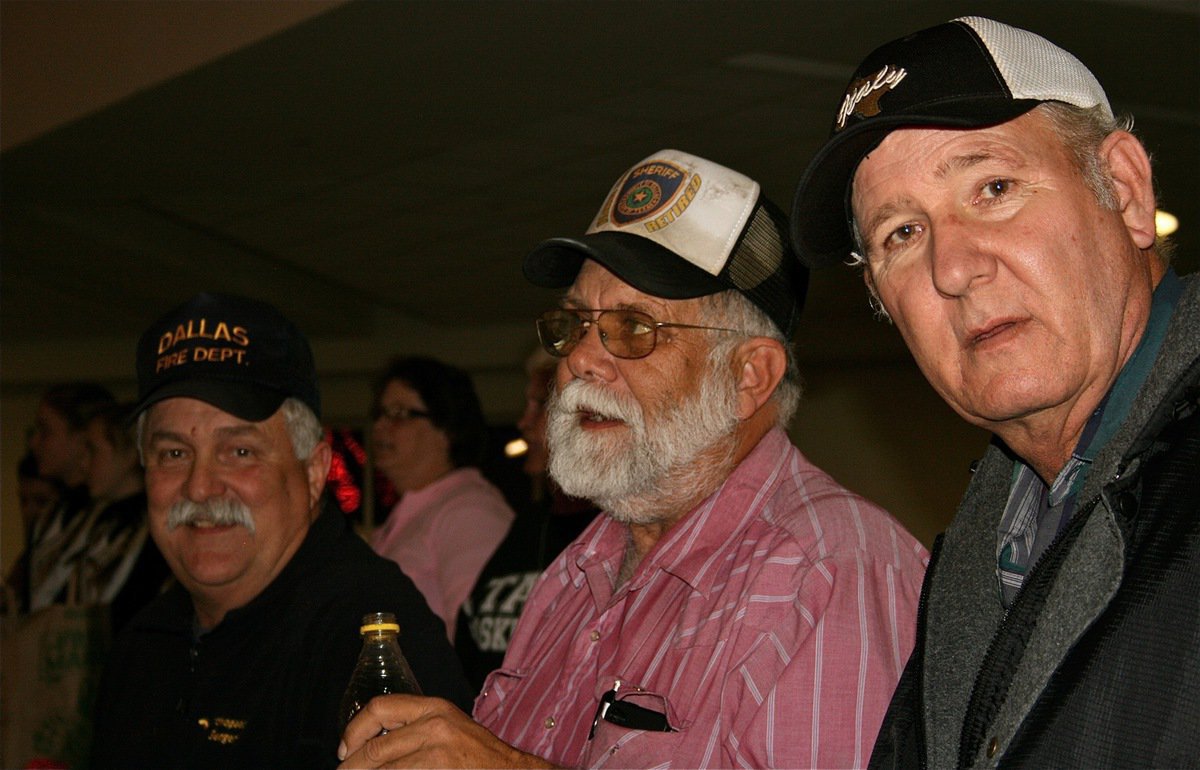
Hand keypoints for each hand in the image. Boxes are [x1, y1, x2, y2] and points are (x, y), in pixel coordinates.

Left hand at [337, 694, 555, 768]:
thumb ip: (413, 728)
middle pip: (375, 748)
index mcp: (433, 708)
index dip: (354, 730)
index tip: (344, 750)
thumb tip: (369, 746)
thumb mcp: (447, 727)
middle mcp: (435, 726)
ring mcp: (438, 753)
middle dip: (351, 767)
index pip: (379, 707)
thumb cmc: (478, 754)